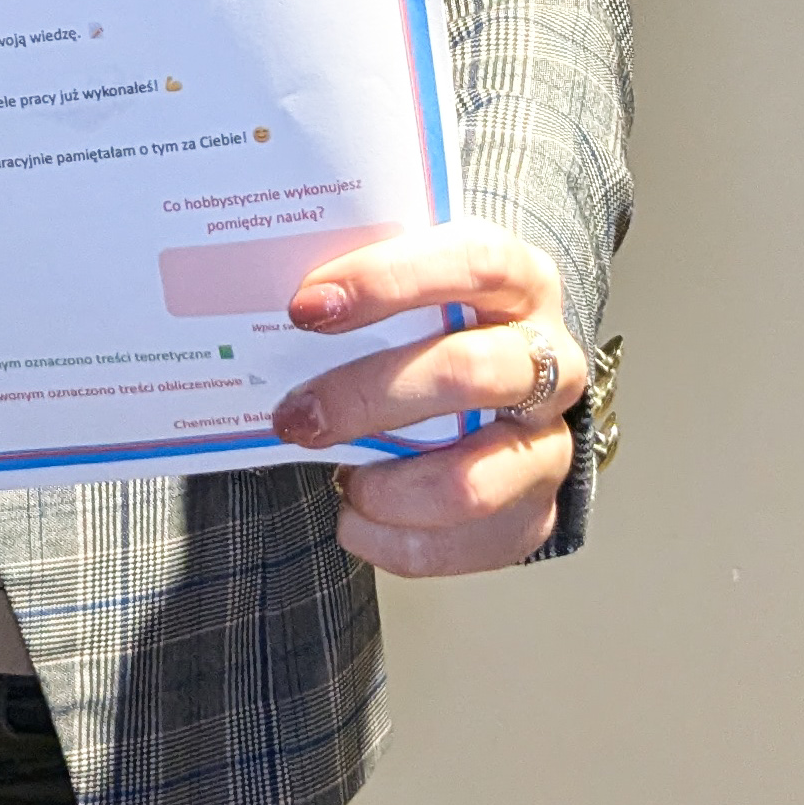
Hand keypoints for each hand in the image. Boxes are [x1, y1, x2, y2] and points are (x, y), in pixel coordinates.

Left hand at [273, 220, 587, 575]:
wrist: (498, 398)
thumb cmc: (431, 330)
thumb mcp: (410, 292)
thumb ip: (359, 288)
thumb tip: (253, 292)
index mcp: (518, 281)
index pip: (473, 262)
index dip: (388, 281)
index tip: (306, 308)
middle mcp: (550, 359)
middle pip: (469, 372)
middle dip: (367, 397)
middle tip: (296, 416)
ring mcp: (548, 441)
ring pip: (474, 479)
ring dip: (388, 488)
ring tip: (341, 479)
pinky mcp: (535, 511)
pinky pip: (469, 542)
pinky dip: (398, 541)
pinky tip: (356, 518)